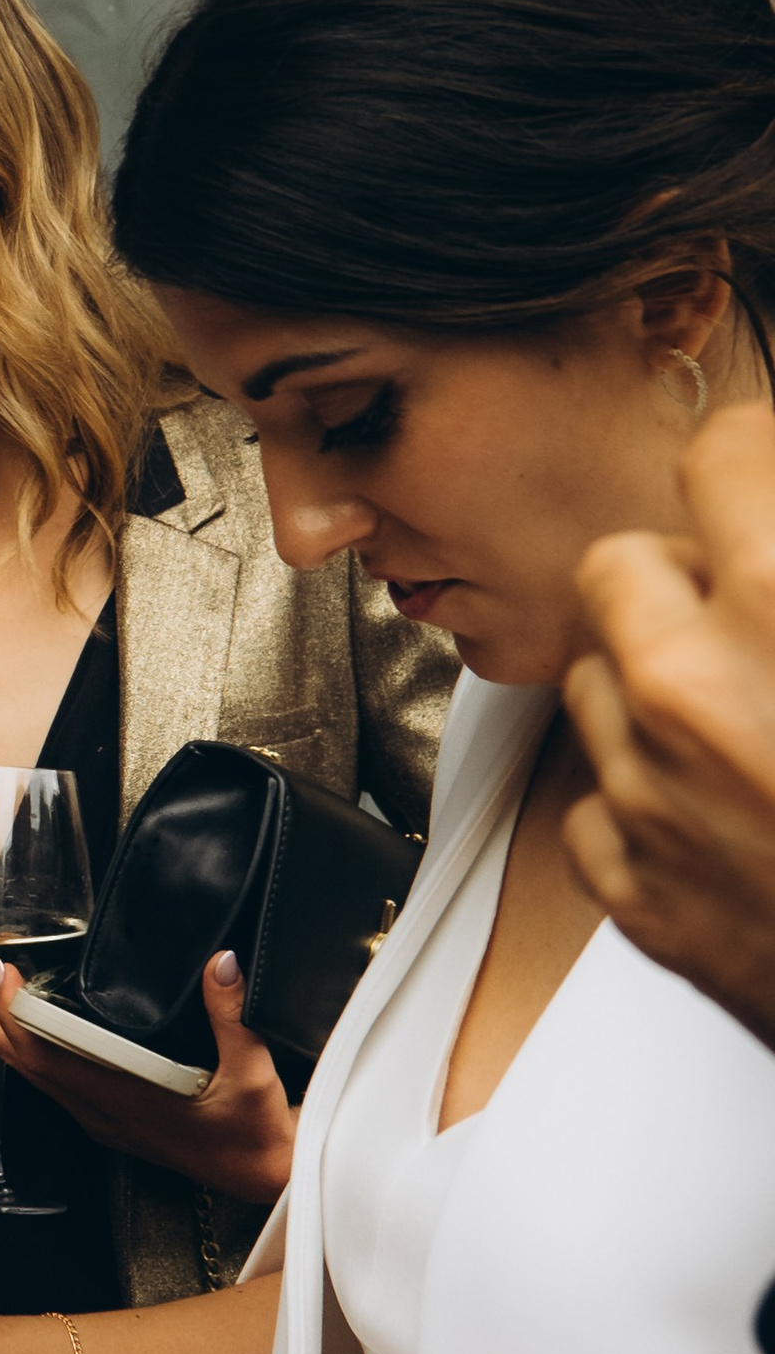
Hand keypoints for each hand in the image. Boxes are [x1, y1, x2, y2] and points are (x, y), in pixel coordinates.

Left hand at [0, 951, 294, 1204]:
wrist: (267, 1177)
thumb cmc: (258, 1133)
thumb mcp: (253, 1071)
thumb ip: (232, 1013)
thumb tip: (221, 962)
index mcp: (122, 1098)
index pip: (48, 1053)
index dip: (16, 1013)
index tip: (1, 972)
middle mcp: (99, 1110)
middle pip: (19, 1060)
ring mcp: (101, 1116)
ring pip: (29, 1071)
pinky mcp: (110, 1118)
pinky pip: (51, 1081)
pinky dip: (25, 1050)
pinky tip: (20, 1033)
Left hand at [566, 406, 774, 1054]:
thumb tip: (773, 535)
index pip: (720, 456)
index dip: (755, 470)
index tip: (766, 488)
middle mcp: (692, 691)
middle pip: (623, 561)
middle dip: (690, 574)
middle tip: (758, 609)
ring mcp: (654, 799)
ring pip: (595, 678)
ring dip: (658, 680)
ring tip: (755, 716)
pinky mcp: (639, 897)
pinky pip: (597, 801)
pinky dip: (649, 796)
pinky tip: (732, 807)